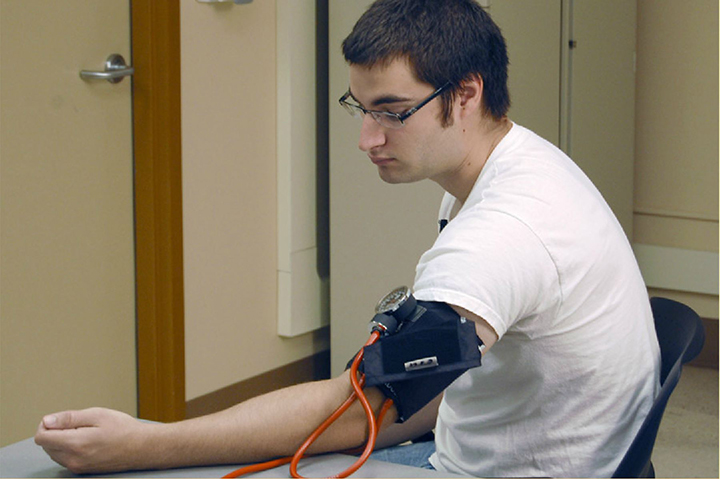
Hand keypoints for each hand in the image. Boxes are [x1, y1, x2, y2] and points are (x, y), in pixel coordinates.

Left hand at [34, 407, 150, 473]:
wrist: (141, 448)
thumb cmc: (123, 429)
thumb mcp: (97, 415)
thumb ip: (69, 418)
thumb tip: (47, 421)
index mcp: (75, 443)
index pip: (41, 437)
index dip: (46, 424)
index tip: (59, 419)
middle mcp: (73, 459)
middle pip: (46, 445)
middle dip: (55, 432)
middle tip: (77, 423)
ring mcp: (77, 467)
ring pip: (54, 452)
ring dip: (61, 441)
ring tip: (85, 432)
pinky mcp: (82, 470)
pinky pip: (64, 458)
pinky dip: (69, 448)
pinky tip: (87, 441)